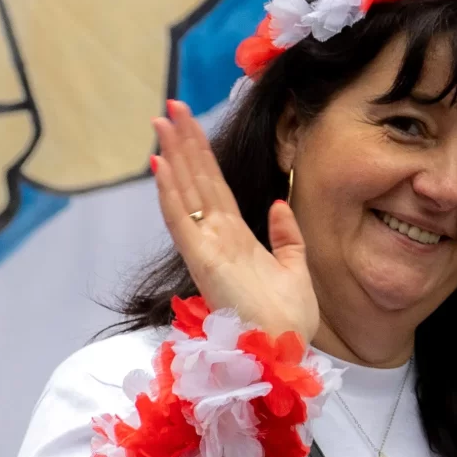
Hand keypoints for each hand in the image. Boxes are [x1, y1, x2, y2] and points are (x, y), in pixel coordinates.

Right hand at [149, 99, 316, 343]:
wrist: (285, 349)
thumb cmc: (289, 320)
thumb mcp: (295, 266)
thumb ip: (286, 235)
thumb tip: (278, 204)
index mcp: (236, 238)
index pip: (215, 186)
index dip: (203, 153)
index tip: (191, 122)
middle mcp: (216, 238)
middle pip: (197, 180)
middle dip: (184, 143)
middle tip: (169, 107)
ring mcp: (206, 248)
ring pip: (185, 192)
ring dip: (172, 156)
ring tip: (161, 122)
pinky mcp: (202, 261)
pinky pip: (181, 220)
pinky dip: (169, 192)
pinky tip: (160, 164)